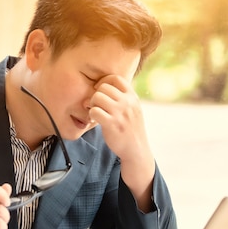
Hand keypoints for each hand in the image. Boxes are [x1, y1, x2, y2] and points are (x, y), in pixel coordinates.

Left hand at [89, 76, 155, 210]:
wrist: (136, 149)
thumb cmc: (131, 129)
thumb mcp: (133, 109)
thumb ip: (123, 97)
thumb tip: (103, 86)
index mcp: (133, 97)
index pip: (116, 78)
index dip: (104, 81)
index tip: (100, 91)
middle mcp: (127, 103)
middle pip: (103, 87)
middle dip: (96, 95)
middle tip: (95, 105)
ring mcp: (120, 113)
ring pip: (97, 97)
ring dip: (92, 104)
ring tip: (95, 112)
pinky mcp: (111, 124)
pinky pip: (94, 111)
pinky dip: (91, 115)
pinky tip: (94, 120)